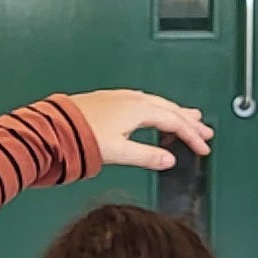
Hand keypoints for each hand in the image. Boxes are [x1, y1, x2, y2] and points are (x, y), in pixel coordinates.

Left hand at [57, 88, 211, 171]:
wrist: (52, 128)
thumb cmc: (80, 137)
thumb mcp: (119, 152)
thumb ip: (146, 156)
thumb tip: (168, 160)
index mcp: (138, 109)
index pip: (174, 122)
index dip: (192, 136)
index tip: (203, 148)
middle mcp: (131, 99)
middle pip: (169, 109)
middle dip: (189, 121)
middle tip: (205, 132)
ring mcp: (119, 98)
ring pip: (156, 103)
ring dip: (174, 112)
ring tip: (188, 119)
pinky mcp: (108, 100)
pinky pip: (143, 102)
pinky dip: (156, 109)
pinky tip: (153, 113)